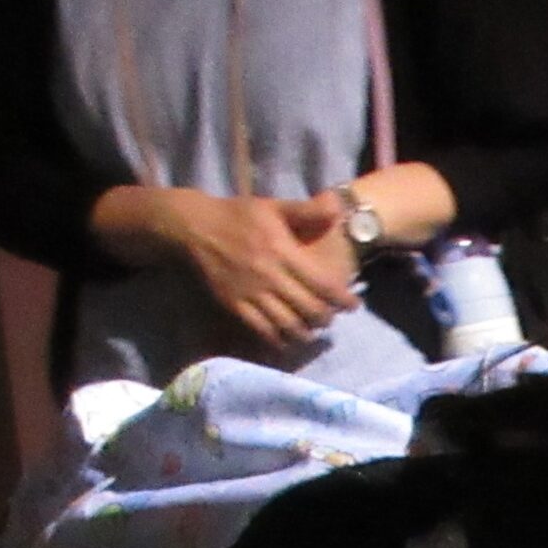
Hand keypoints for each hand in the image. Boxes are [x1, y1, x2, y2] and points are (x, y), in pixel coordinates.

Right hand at [156, 188, 358, 347]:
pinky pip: (262, 331)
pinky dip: (279, 339)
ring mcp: (250, 293)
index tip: (354, 305)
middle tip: (331, 317)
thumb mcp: (272, 207)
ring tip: (312, 329)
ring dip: (306, 332)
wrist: (194, 227)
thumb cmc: (238, 215)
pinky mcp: (234, 305)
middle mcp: (268, 276)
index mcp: (282, 252)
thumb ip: (306, 211)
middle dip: (326, 318)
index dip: (342, 299)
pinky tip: (287, 339)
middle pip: (309, 310)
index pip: (322, 284)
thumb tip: (336, 208)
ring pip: (288, 325)